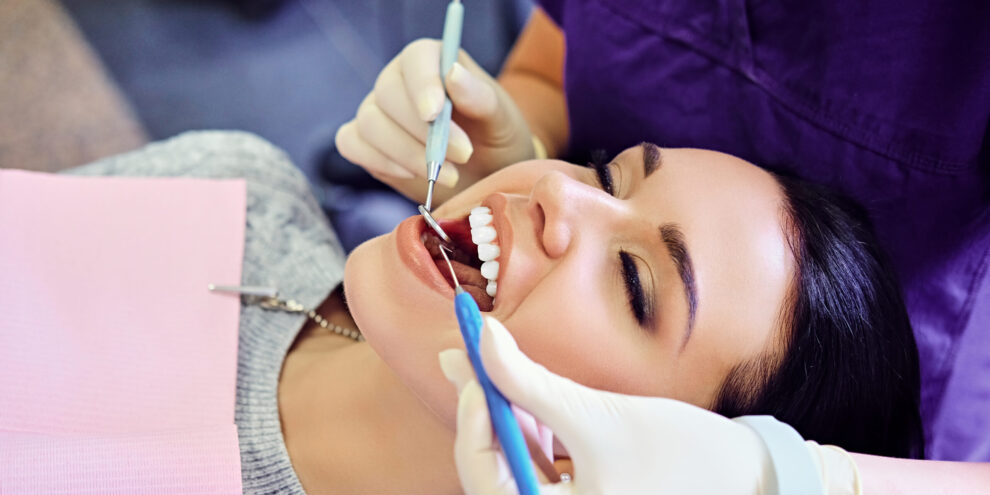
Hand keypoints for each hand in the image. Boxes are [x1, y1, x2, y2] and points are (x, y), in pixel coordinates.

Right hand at [335, 39, 536, 204]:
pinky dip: (381, 161)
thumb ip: (481, 98)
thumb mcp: (501, 121)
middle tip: (461, 156)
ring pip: (370, 124)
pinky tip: (413, 175)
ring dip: (407, 153)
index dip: (423, 84)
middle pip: (388, 93)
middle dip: (422, 132)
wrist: (485, 178)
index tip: (434, 114)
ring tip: (447, 175)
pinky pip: (352, 145)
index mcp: (433, 61)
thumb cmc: (495, 141)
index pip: (416, 58)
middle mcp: (399, 80)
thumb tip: (453, 73)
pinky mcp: (365, 143)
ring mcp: (378, 111)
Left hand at [438, 316, 770, 494]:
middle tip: (476, 355)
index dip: (471, 417)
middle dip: (486, 409)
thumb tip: (479, 337)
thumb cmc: (681, 457)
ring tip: (509, 369)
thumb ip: (528, 381)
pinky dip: (533, 431)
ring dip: (509, 416)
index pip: (482, 476)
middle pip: (494, 469)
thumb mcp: (595, 416)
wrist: (748, 478)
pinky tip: (538, 398)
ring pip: (515, 464)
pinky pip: (540, 467)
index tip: (473, 365)